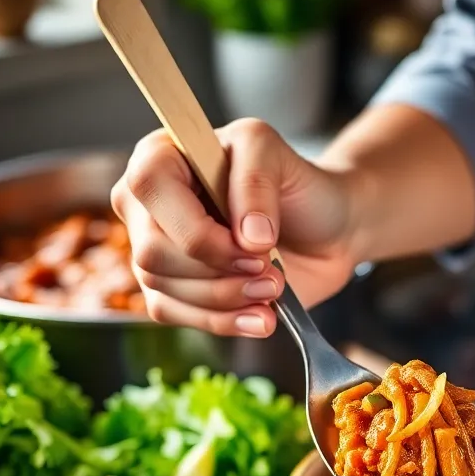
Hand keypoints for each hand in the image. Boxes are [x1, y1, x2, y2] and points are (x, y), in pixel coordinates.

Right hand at [111, 119, 361, 336]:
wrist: (327, 229)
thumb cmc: (297, 184)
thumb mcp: (277, 153)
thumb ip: (255, 179)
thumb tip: (246, 238)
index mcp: (161, 155)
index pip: (149, 188)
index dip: (198, 229)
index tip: (253, 246)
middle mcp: (148, 204)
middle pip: (153, 252)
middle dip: (219, 272)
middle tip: (270, 272)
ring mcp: (157, 250)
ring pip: (164, 289)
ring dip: (227, 298)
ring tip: (273, 289)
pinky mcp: (174, 290)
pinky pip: (176, 316)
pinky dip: (223, 322)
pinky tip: (260, 318)